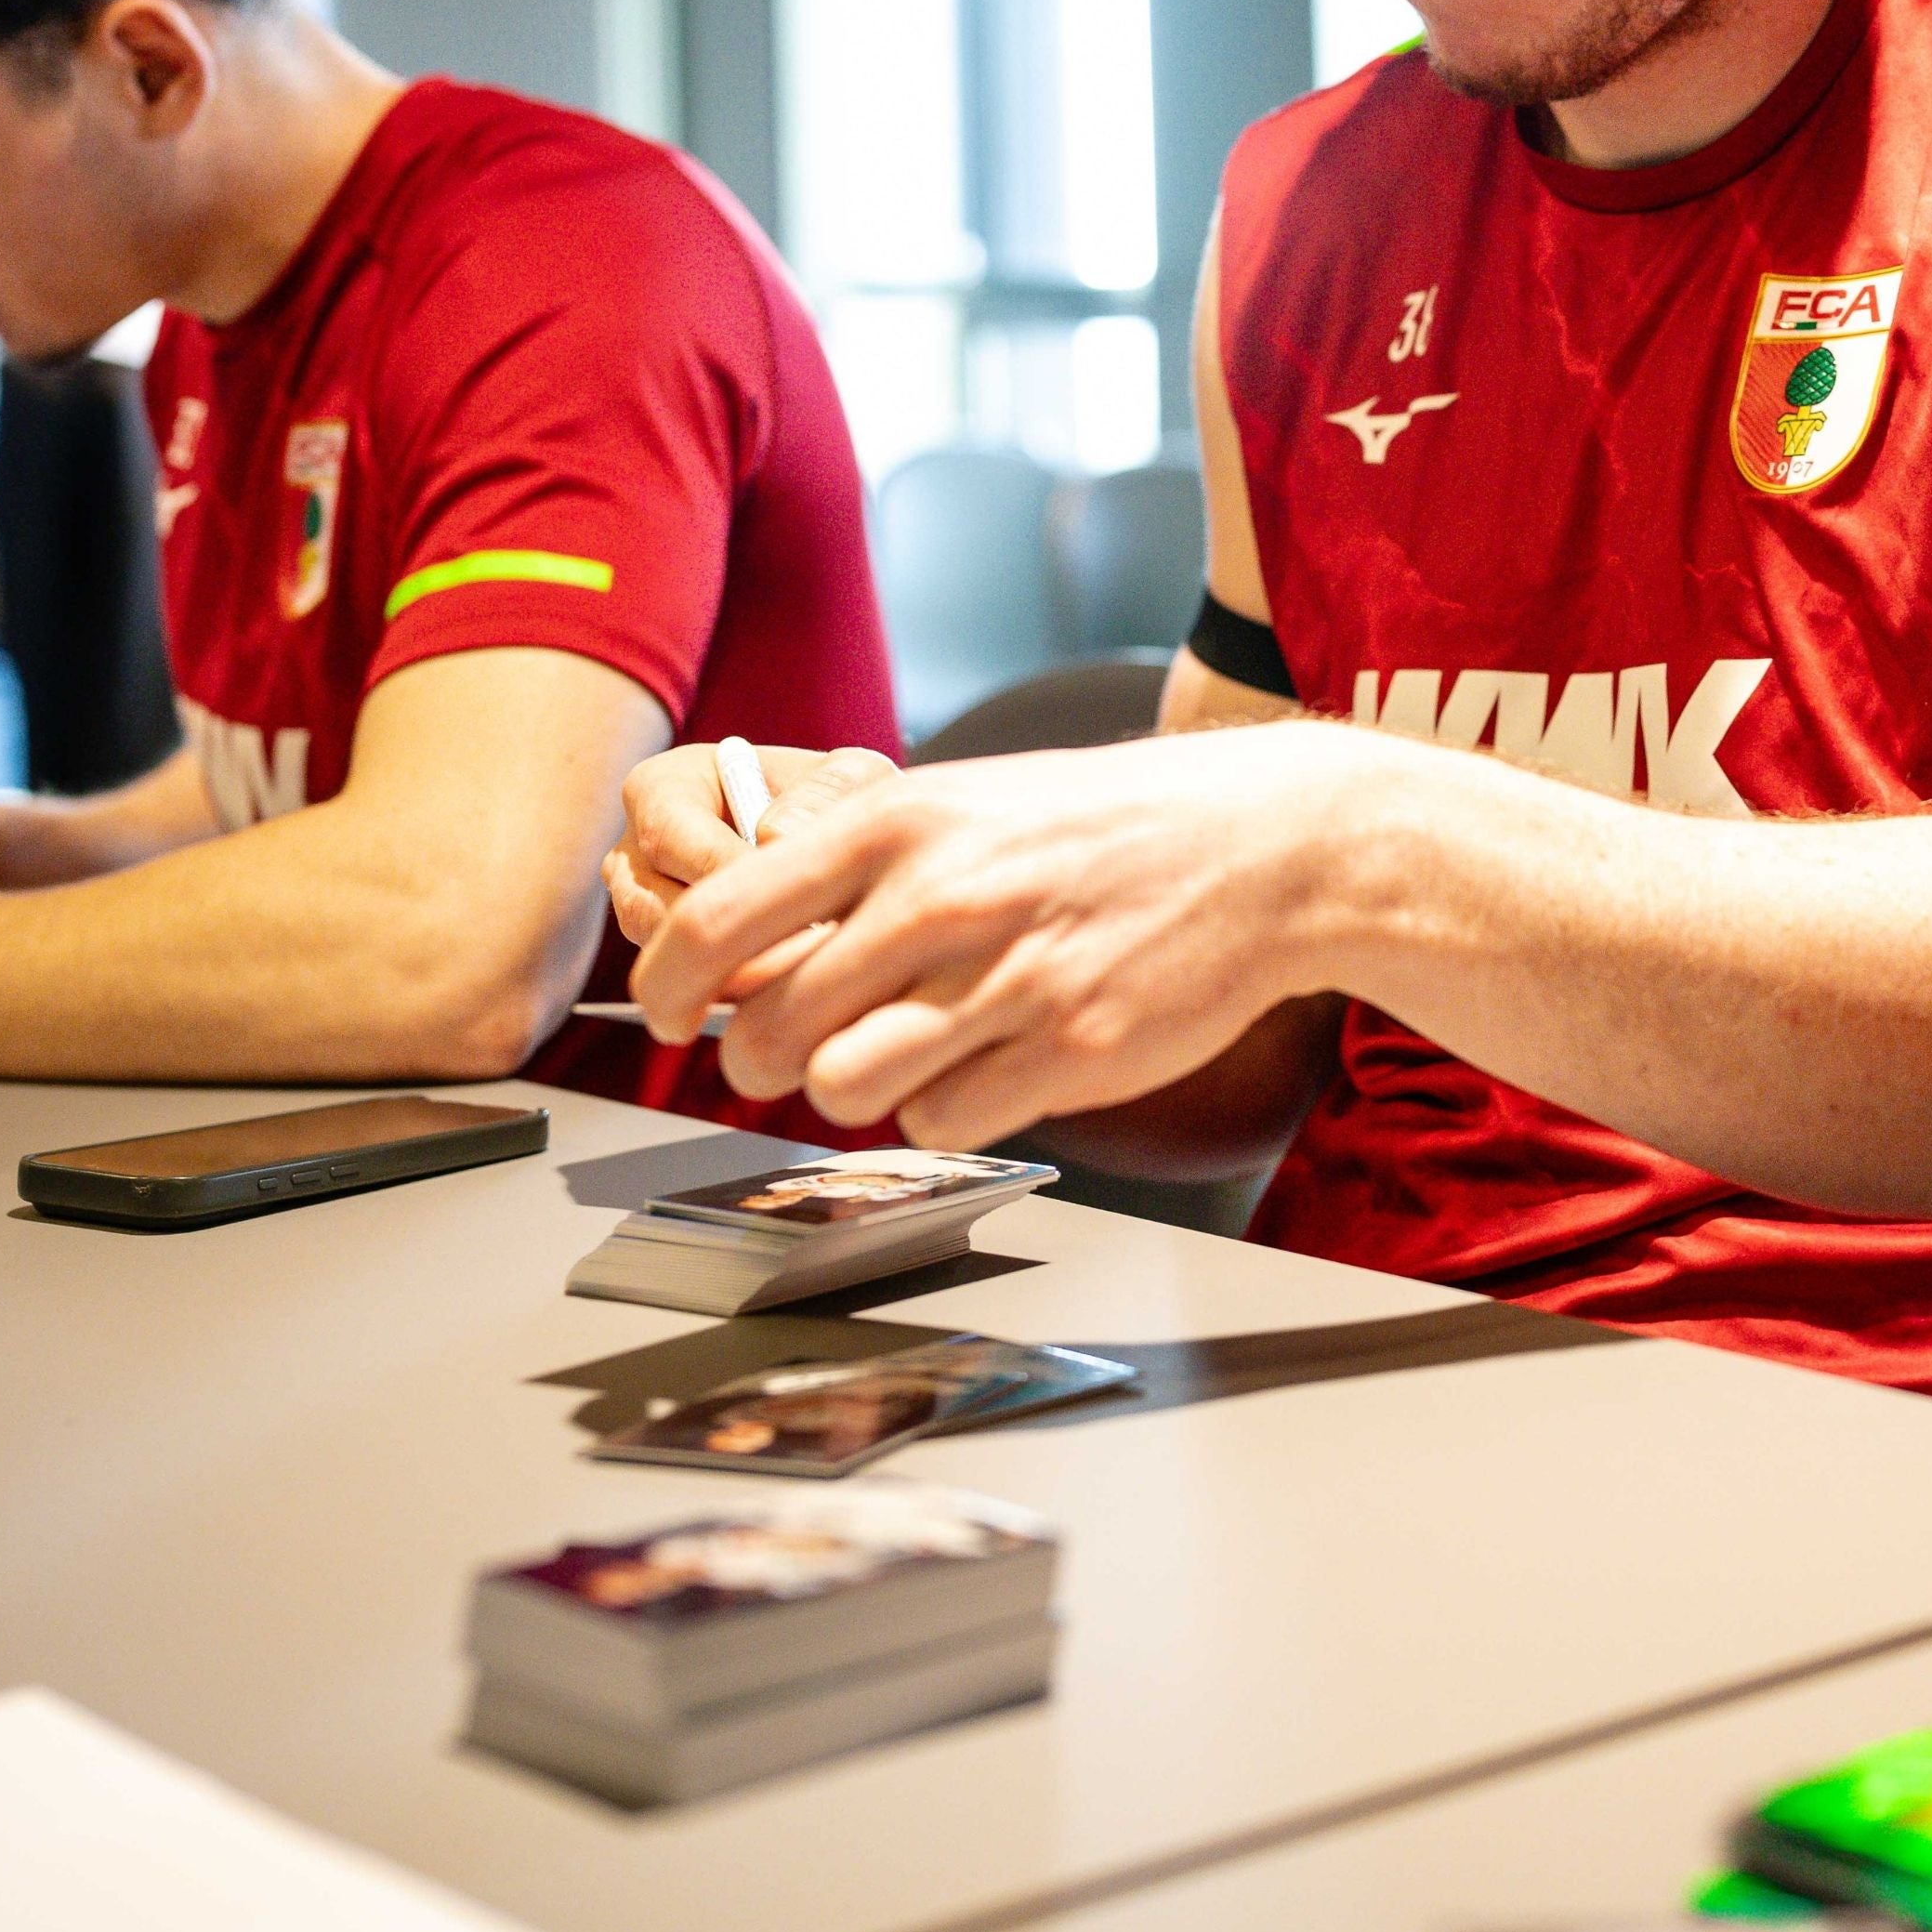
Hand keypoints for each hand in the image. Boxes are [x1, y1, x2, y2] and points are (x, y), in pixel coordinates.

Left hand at [624, 715, 1392, 1144]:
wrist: (1264, 846)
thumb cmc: (1093, 828)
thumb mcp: (959, 806)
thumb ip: (850, 871)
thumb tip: (734, 955)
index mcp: (897, 825)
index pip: (716, 924)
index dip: (666, 988)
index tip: (668, 1012)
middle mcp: (940, 901)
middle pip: (766, 1033)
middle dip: (757, 1059)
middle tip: (789, 1048)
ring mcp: (1007, 982)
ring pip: (841, 1091)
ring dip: (849, 1090)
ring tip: (890, 1055)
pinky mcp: (1067, 1054)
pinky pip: (940, 1125)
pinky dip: (944, 1110)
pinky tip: (985, 1062)